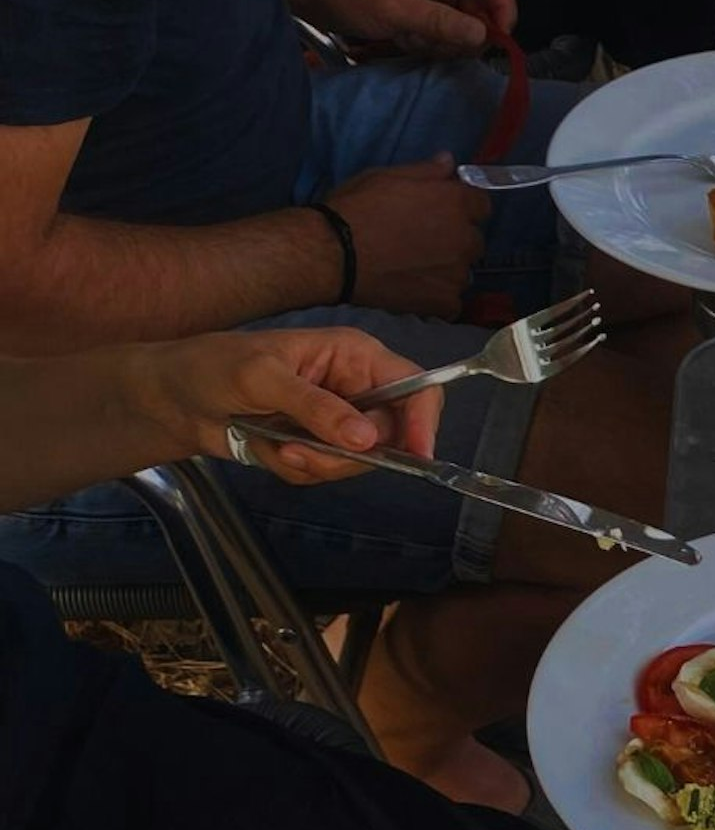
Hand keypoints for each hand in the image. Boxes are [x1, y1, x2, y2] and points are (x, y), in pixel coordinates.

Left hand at [127, 326, 441, 479]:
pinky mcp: (320, 447)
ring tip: (275, 445)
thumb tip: (365, 438)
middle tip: (299, 452)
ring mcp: (340, 421)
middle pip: (390, 437)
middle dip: (344, 454)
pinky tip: (269, 449)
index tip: (416, 456)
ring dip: (314, 463)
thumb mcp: (263, 379)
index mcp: (355, 356)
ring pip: (358, 462)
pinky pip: (328, 473)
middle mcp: (357, 389)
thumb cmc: (214, 368)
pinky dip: (296, 470)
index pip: (416, 387)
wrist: (175, 399)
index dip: (424, 422)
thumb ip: (315, 407)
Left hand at [307, 0, 517, 55]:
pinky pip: (441, 39)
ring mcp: (432, 1)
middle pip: (483, 12)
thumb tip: (482, 35)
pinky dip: (428, 47)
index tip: (493, 40)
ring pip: (463, 31)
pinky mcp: (420, 17)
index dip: (503, 10)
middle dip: (467, 36)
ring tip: (409, 38)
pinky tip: (402, 42)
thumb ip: (440, 21)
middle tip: (436, 43)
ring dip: (442, 44)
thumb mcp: (394, 7)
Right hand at [331, 159, 490, 318]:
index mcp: (454, 202)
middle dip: (455, 239)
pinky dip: (438, 297)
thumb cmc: (356, 208)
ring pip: (462, 271)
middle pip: (473, 240)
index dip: (463, 207)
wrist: (334, 254)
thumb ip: (425, 171)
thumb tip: (449, 162)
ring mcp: (457, 273)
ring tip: (414, 268)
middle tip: (422, 241)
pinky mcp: (445, 302)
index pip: (481, 205)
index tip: (443, 211)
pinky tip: (414, 290)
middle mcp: (464, 237)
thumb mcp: (387, 177)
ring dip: (447, 269)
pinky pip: (452, 301)